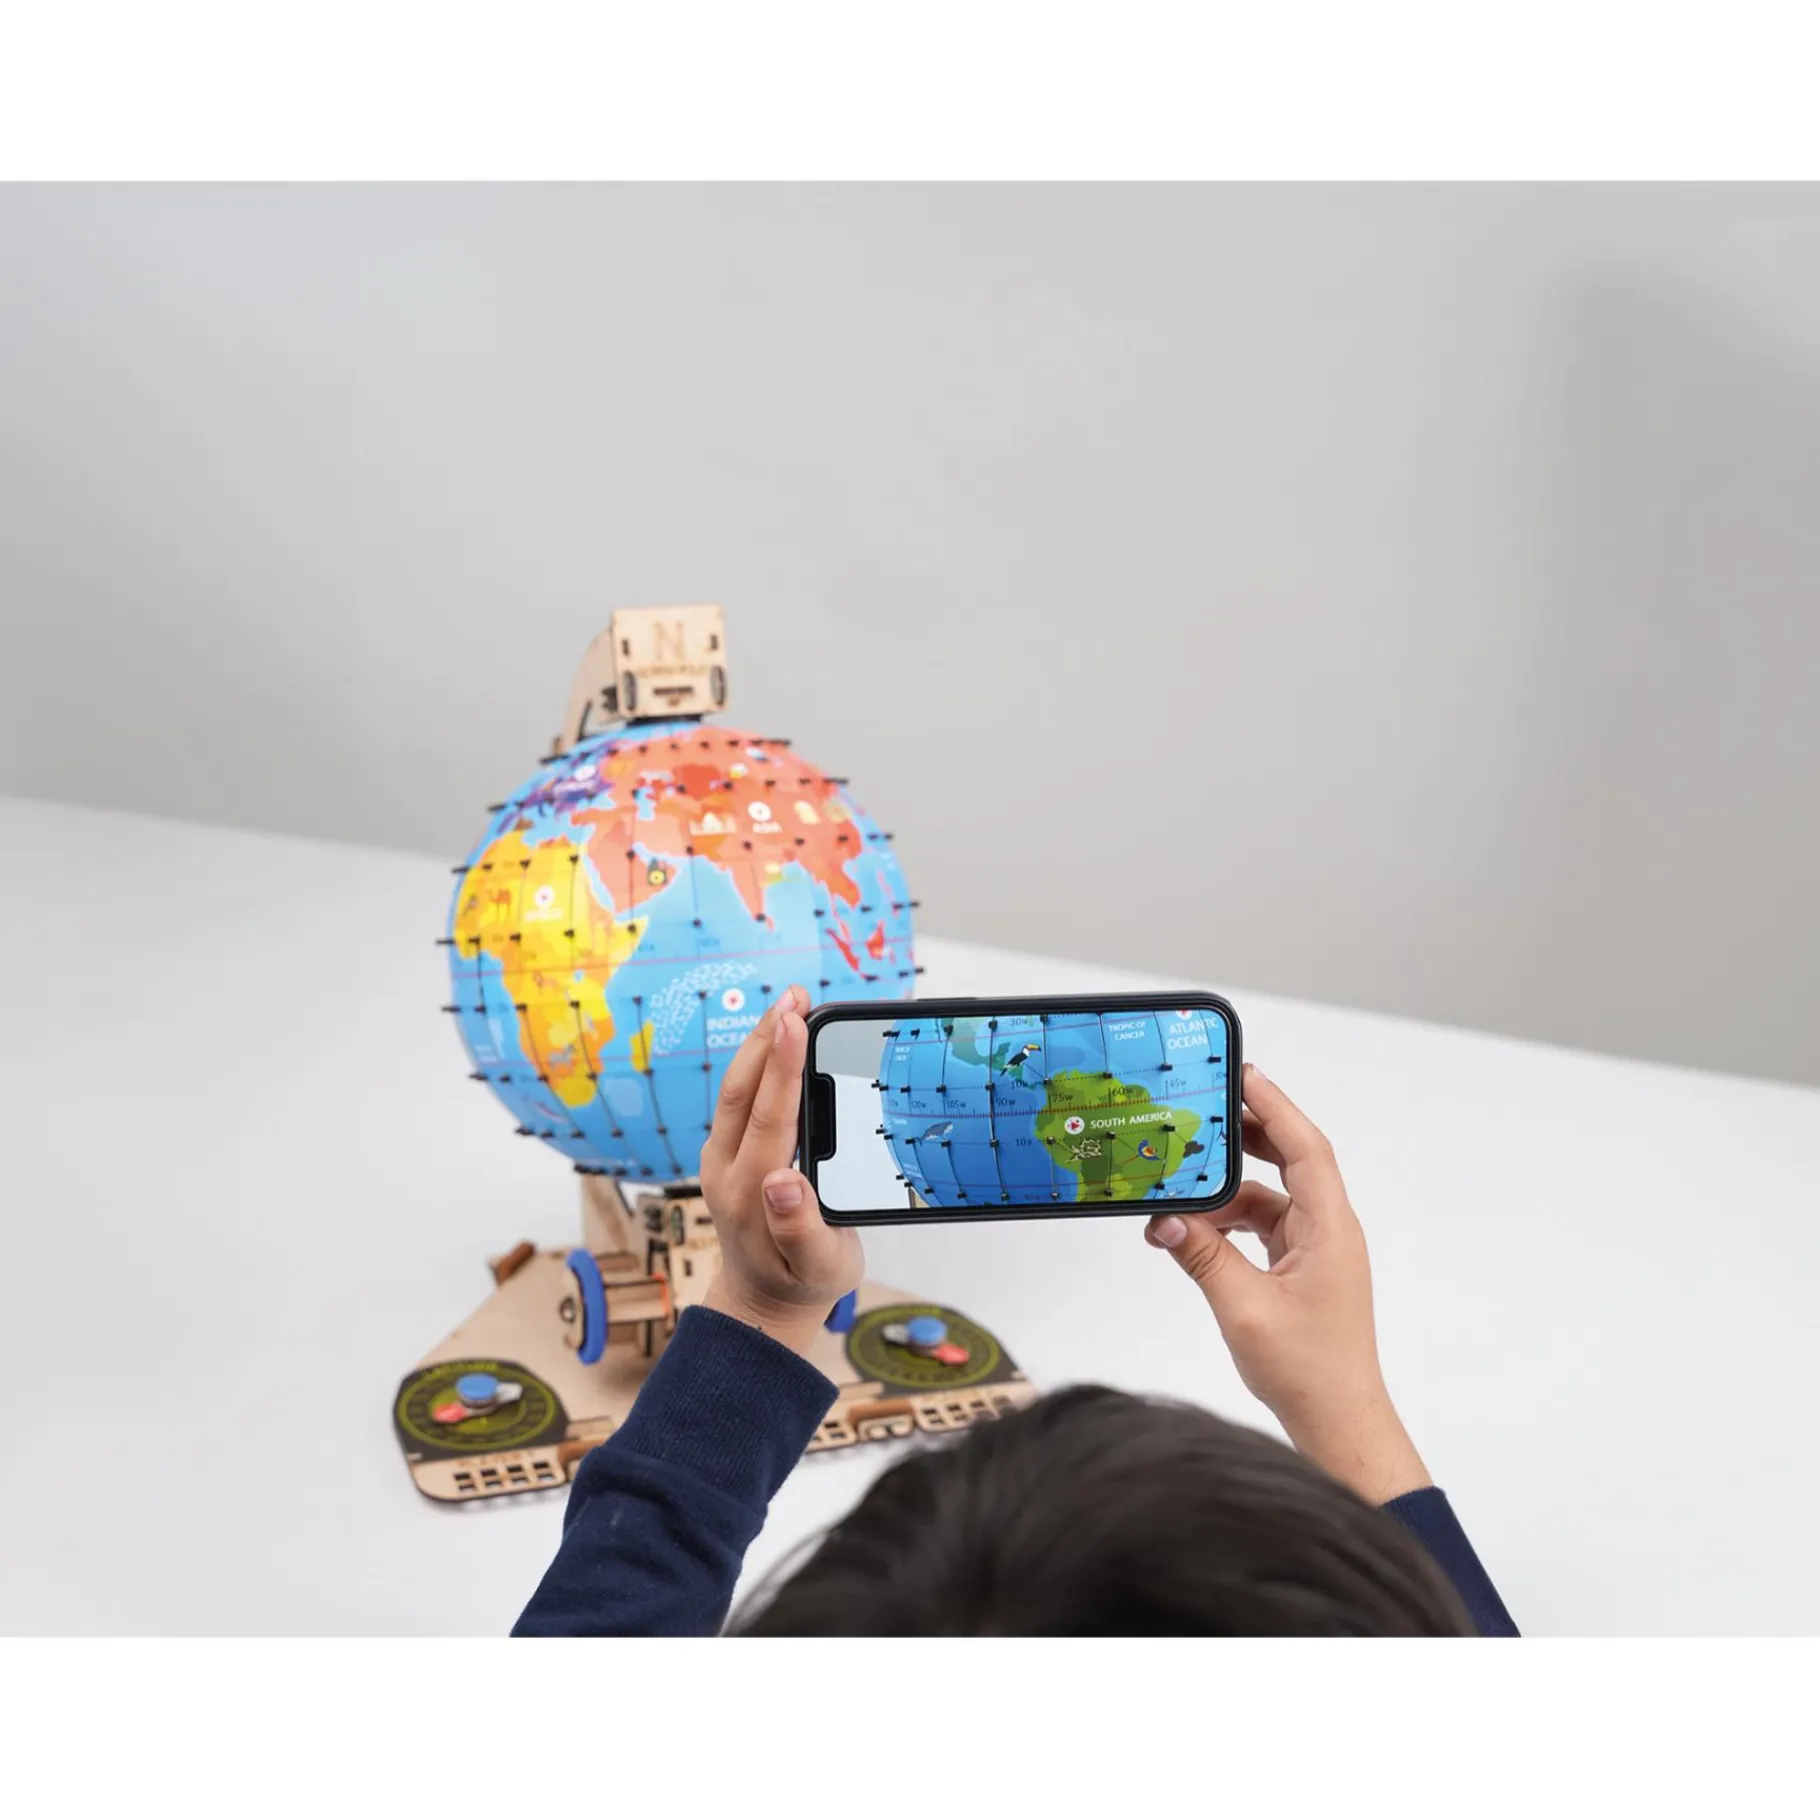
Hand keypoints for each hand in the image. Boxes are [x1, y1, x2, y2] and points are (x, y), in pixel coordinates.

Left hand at [698, 985, 863, 1357]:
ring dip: (761, 1042)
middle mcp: (724, 1170)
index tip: (796, 1022)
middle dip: (767, 1039)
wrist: (762, 1301)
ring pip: (736, 1088)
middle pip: (741, 1091)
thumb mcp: (820, 1267)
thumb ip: (802, 1230)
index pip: (767, 1118)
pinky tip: (781, 1034)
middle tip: (796, 996)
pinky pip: (740, 1096)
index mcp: (748, 1194)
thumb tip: (783, 1182)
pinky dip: (761, 1060)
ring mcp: (720, 1158)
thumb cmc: (802, 1282)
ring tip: (791, 1002)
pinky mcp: (727, 1150)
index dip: (783, 1066)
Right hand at [1143, 1063, 1429, 1503]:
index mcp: (1330, 1229)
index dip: (1275, 1107)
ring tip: (1179, 1192)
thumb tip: (1164, 1218)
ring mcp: (1317, 1250)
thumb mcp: (1243, 1307)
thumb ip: (1202, 1255)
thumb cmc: (1309, 1371)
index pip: (1305, 1148)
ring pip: (1270, 1198)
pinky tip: (1193, 1233)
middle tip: (1204, 1110)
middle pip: (1291, 1161)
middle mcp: (1329, 1231)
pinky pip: (1264, 1228)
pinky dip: (1229, 1224)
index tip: (1243, 1074)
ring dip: (1227, 1191)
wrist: (1339, 1424)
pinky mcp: (1302, 1271)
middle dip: (1248, 1133)